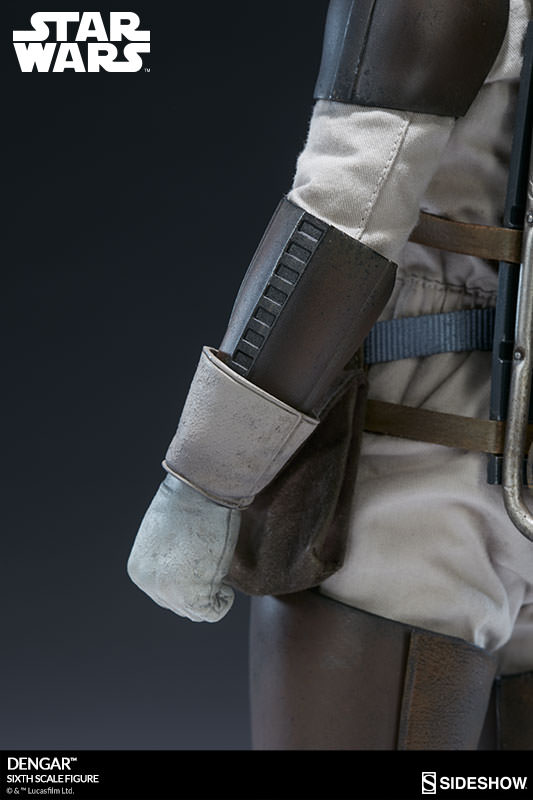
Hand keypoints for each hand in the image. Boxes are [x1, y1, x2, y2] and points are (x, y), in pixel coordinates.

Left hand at [127, 473, 240, 621]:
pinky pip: (212, 612)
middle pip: (179, 604)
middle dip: (199, 589)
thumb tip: (184, 569)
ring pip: (196, 611)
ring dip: (212, 594)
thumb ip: (167, 557)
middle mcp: (149, 584)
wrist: (200, 490)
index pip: (165, 593)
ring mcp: (169, 591)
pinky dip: (224, 601)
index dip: (188, 581)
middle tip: (212, 564)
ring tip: (218, 569)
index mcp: (139, 570)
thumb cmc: (189, 502)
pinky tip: (226, 582)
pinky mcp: (192, 594)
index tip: (201, 560)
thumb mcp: (166, 534)